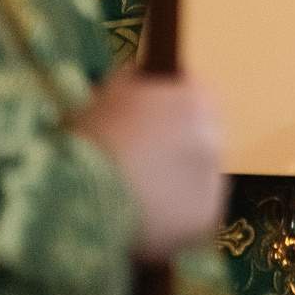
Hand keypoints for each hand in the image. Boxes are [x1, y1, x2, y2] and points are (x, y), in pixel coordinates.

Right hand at [72, 69, 226, 259]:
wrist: (80, 201)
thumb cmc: (88, 142)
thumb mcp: (109, 95)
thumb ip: (137, 81)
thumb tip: (145, 77)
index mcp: (195, 101)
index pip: (198, 95)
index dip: (174, 108)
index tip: (156, 121)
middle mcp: (214, 137)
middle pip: (202, 136)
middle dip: (178, 145)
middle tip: (143, 161)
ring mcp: (213, 179)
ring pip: (198, 176)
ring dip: (176, 180)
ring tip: (136, 193)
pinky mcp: (206, 216)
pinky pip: (192, 211)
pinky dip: (174, 214)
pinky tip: (144, 217)